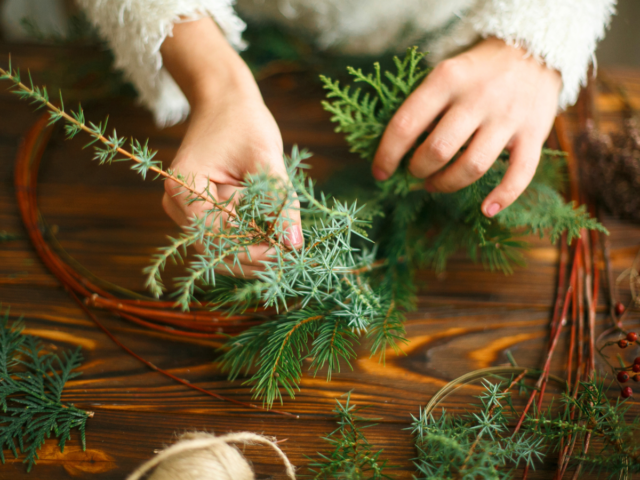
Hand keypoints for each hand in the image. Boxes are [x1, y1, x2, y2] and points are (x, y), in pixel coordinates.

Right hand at [161, 18, 301, 275]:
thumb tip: (294, 244)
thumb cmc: (243, 122)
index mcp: (184, 187)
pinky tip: (273, 234)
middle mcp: (176, 203)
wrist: (225, 100)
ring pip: (220, 247)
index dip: (251, 251)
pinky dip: (248, 237)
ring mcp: (185, 209)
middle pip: (215, 249)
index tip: (284, 251)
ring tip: (285, 244)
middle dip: (253, 255)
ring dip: (252, 249)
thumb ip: (280, 201)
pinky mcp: (199, 209)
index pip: (215, 238)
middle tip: (290, 254)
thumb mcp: (266, 159)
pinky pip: (224, 235)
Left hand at [372, 37, 561, 216]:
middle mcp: (477, 97)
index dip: (387, 155)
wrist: (534, 48)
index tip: (379, 172)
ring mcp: (507, 117)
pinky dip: (503, 197)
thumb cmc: (477, 70)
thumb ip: (424, 105)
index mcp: (446, 79)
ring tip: (435, 184)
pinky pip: (520, 173)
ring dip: (446, 184)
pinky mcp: (534, 133)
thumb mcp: (446, 72)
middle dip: (417, 170)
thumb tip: (396, 151)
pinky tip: (486, 210)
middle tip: (415, 172)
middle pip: (438, 150)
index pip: (406, 124)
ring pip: (472, 166)